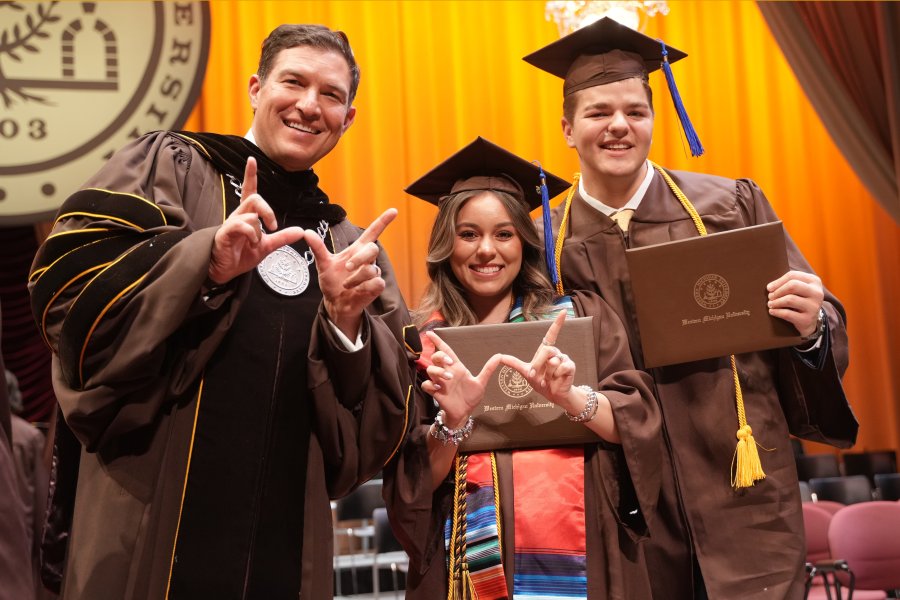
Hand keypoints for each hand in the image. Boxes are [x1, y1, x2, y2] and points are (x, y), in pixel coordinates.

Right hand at [208, 157, 303, 283]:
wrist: (224, 270)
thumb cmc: (241, 255)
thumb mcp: (266, 246)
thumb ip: (282, 238)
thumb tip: (300, 231)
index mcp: (247, 215)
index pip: (249, 190)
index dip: (250, 175)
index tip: (252, 160)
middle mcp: (239, 215)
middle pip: (255, 198)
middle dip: (268, 210)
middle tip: (272, 227)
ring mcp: (231, 223)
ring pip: (250, 213)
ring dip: (259, 228)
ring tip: (257, 242)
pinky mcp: (225, 233)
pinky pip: (241, 225)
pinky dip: (252, 234)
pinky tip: (252, 243)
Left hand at [304, 208, 397, 338]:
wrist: (335, 303)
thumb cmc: (332, 282)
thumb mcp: (323, 264)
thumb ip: (318, 248)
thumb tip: (307, 232)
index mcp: (356, 250)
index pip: (372, 232)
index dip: (383, 221)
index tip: (393, 210)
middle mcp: (367, 260)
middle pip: (373, 248)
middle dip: (360, 258)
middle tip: (347, 267)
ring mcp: (373, 273)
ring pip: (371, 269)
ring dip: (356, 278)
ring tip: (346, 285)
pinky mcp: (377, 286)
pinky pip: (376, 282)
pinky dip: (364, 287)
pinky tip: (357, 291)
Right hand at [421, 331, 500, 427]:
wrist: (465, 413)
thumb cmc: (471, 397)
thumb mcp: (481, 383)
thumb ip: (488, 369)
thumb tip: (499, 356)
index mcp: (457, 368)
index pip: (446, 350)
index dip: (438, 341)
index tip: (430, 333)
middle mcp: (446, 372)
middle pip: (436, 357)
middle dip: (440, 357)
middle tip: (450, 363)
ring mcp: (440, 382)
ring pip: (430, 369)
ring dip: (438, 371)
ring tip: (449, 379)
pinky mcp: (435, 392)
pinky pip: (426, 384)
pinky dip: (430, 384)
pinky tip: (438, 388)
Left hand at [498, 310, 579, 412]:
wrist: (553, 395)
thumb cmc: (541, 382)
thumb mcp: (525, 372)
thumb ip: (514, 363)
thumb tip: (500, 356)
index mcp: (546, 351)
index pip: (552, 334)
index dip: (557, 323)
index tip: (563, 311)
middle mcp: (556, 353)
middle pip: (546, 350)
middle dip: (538, 364)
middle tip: (535, 375)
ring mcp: (564, 359)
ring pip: (553, 362)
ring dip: (546, 374)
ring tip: (547, 380)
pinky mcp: (570, 367)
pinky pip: (561, 368)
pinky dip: (555, 376)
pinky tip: (556, 380)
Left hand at [767, 270, 823, 336]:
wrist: (810, 321)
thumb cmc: (799, 300)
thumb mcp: (798, 289)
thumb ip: (787, 283)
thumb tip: (770, 287)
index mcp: (814, 281)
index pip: (792, 276)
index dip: (777, 282)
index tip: (769, 288)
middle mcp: (817, 293)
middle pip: (792, 286)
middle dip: (777, 291)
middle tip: (770, 296)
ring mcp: (814, 307)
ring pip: (789, 300)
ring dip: (775, 302)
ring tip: (770, 304)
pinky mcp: (807, 319)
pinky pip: (787, 314)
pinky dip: (776, 312)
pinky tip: (772, 311)